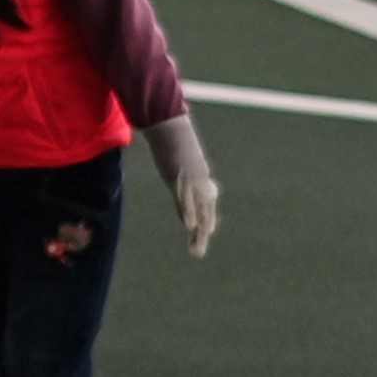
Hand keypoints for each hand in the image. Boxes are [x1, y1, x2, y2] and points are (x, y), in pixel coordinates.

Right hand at [156, 118, 220, 258]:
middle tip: (198, 252)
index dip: (207, 218)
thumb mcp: (176, 158)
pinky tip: (191, 226)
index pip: (207, 202)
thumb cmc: (170, 136)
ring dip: (198, 230)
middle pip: (205, 211)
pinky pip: (185, 199)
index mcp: (200, 176)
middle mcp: (199, 180)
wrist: (169, 123)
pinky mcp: (180, 177)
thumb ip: (178, 171)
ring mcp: (191, 180)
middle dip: (202, 233)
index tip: (206, 233)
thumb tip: (174, 175)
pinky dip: (188, 212)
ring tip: (197, 248)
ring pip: (197, 209)